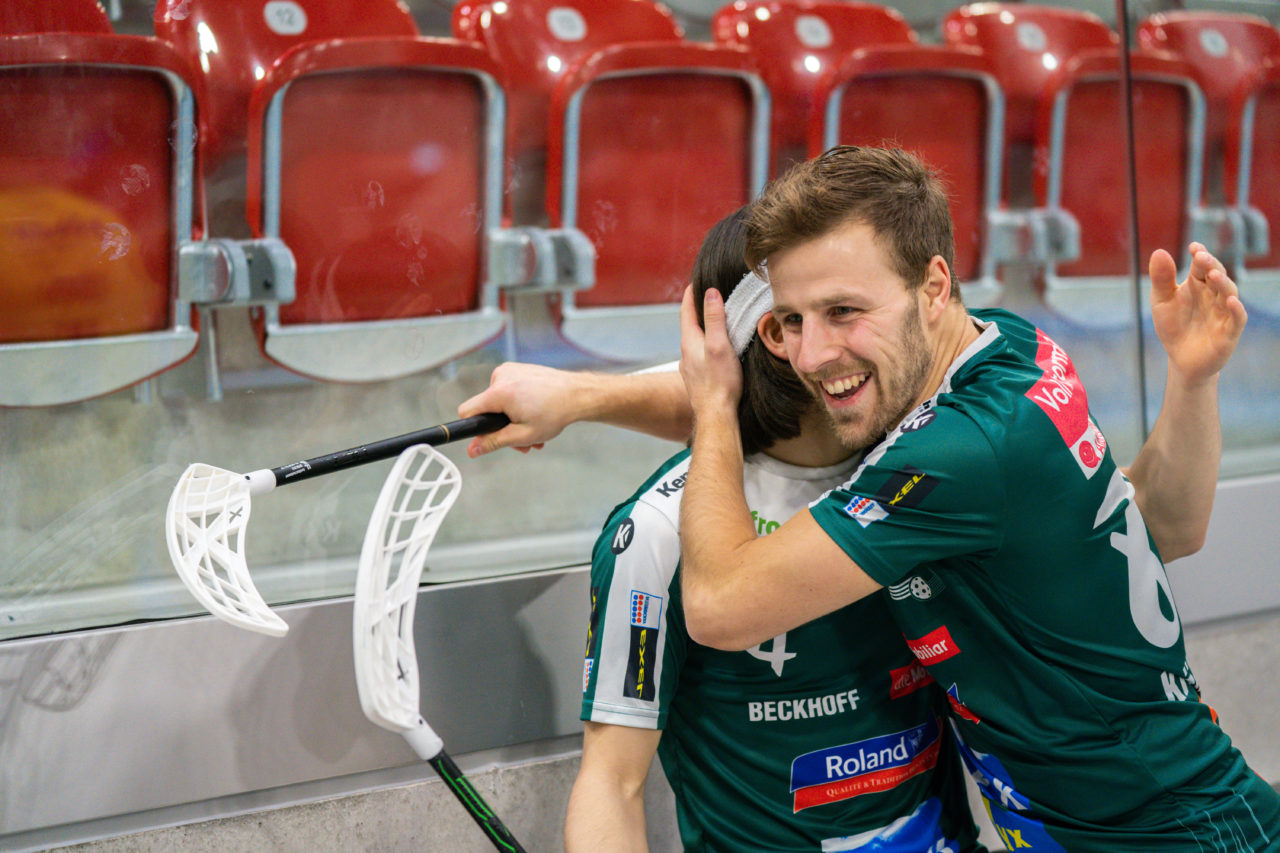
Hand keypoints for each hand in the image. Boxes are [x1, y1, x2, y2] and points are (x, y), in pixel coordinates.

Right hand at [456, 362, 576, 456]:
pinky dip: (518, 405)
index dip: (475, 427)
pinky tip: (535, 413)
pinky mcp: (518, 369)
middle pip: (487, 409)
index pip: (468, 411)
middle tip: (524, 440)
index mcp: (499, 392)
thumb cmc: (555, 413)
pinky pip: (508, 391)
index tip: (488, 437)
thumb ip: (494, 442)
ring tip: (534, 429)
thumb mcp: (523, 435)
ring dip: (514, 419)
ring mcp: (510, 370)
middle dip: (503, 428)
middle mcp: (501, 376)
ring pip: (499, 402)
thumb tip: (472, 450)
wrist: (578, 394)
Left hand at [679, 285, 741, 421]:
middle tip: (705, 297)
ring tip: (713, 320)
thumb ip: (714, 319)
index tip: (695, 282)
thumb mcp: (720, 345)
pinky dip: (706, 344)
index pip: (686, 310)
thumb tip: (710, 293)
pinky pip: (699, 354)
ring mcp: (690, 366)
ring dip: (702, 328)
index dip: (690, 294)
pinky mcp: (697, 378)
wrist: (715, 415)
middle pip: (689, 324)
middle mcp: (686, 353)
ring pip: (694, 340)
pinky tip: (716, 349)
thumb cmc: (720, 382)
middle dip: (696, 310)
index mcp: (690, 341)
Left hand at [1148, 243, 1246, 386]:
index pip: (1201, 266)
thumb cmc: (1173, 326)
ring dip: (1223, 283)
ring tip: (1213, 274)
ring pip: (1228, 293)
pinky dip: (1236, 310)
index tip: (1193, 246)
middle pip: (1217, 276)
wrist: (1181, 359)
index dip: (1200, 255)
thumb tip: (1159, 251)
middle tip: (1201, 257)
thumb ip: (1161, 279)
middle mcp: (1214, 295)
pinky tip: (1230, 301)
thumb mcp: (1161, 301)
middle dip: (1211, 265)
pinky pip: (1237, 318)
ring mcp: (1223, 312)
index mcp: (1198, 285)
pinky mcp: (1229, 331)